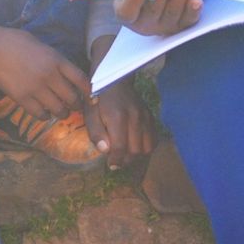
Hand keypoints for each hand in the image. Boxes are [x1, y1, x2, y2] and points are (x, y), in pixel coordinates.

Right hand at [0, 28, 89, 119]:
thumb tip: (66, 72)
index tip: (90, 96)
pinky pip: (39, 114)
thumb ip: (56, 60)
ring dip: (62, 113)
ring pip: (58, 109)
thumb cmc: (18, 43)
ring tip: (62, 113)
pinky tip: (45, 114)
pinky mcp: (22, 98)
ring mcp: (36, 88)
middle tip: (76, 107)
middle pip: (72, 98)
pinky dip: (45, 116)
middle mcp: (50, 76)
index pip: (81, 80)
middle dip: (77, 105)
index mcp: (58, 61)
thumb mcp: (44, 46)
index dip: (89, 91)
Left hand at [84, 33, 156, 168]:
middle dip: (125, 159)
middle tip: (116, 160)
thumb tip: (105, 150)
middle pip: (135, 151)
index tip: (110, 164)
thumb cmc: (98, 97)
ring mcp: (145, 116)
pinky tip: (135, 145)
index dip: (115, 160)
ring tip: (125, 153)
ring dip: (136, 155)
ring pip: (147, 147)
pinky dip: (146, 146)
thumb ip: (96, 133)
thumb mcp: (90, 114)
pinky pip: (154, 138)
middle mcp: (135, 118)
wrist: (115, 78)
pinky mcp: (150, 116)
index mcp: (118, 117)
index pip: (120, 147)